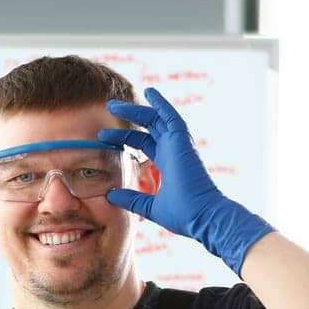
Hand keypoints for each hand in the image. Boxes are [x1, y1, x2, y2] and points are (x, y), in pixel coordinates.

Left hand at [101, 87, 273, 274]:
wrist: (203, 216)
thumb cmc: (183, 214)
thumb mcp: (149, 207)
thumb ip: (131, 199)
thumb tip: (110, 196)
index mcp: (167, 164)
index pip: (144, 143)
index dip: (125, 137)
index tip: (105, 137)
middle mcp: (173, 151)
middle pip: (148, 128)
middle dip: (128, 119)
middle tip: (109, 109)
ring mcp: (179, 145)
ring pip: (156, 119)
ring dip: (136, 109)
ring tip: (114, 104)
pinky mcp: (183, 142)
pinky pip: (171, 116)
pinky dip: (161, 104)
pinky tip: (149, 92)